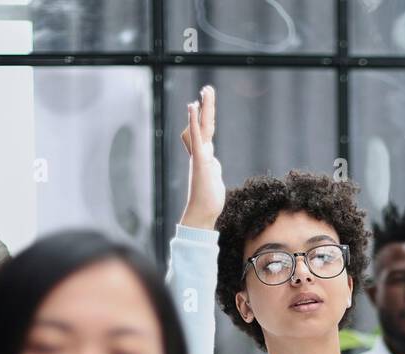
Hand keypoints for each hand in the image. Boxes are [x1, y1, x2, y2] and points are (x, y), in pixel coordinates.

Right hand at [178, 85, 225, 230]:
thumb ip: (211, 166)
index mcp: (205, 156)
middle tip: (207, 89)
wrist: (202, 213)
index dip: (203, 117)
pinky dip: (193, 122)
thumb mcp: (212, 178)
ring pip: (202, 128)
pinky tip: (192, 107)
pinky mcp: (199, 162)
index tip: (202, 103)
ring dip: (203, 109)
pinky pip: (196, 138)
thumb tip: (211, 162)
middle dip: (206, 106)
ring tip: (204, 92)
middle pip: (204, 124)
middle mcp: (201, 153)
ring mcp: (199, 156)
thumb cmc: (208, 199)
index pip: (204, 132)